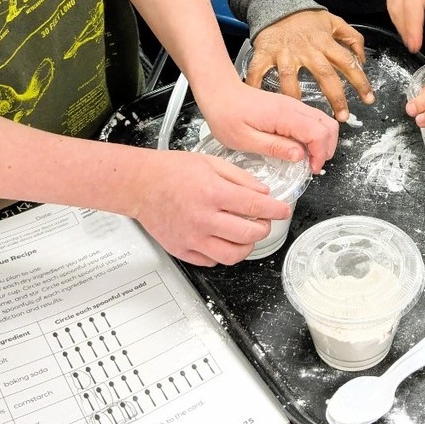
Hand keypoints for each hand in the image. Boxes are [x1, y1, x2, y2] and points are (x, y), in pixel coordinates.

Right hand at [135, 149, 293, 265]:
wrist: (140, 184)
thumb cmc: (170, 170)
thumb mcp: (211, 162)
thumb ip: (240, 178)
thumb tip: (262, 193)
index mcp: (213, 193)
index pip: (255, 207)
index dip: (276, 210)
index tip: (283, 210)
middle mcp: (204, 218)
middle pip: (248, 234)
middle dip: (264, 228)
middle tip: (264, 221)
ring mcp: (192, 237)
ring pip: (233, 255)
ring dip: (247, 246)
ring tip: (246, 235)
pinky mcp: (182, 249)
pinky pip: (211, 261)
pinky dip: (223, 254)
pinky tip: (223, 240)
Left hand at [199, 76, 339, 171]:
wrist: (219, 93)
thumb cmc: (226, 115)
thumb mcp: (245, 139)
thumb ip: (274, 147)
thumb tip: (300, 156)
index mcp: (284, 115)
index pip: (319, 133)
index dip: (320, 154)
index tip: (311, 169)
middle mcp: (293, 107)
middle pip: (329, 126)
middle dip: (327, 149)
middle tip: (312, 166)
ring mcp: (293, 105)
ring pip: (324, 122)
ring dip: (323, 142)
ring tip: (308, 159)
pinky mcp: (290, 108)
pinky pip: (313, 120)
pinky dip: (315, 136)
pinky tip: (300, 148)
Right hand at [244, 11, 373, 122]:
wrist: (277, 4)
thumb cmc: (305, 17)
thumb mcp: (333, 21)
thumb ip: (352, 38)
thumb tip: (362, 59)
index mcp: (324, 42)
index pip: (347, 62)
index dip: (360, 81)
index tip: (368, 99)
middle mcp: (306, 49)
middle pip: (324, 74)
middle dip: (335, 97)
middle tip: (342, 117)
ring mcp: (284, 52)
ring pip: (290, 76)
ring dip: (295, 96)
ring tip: (300, 116)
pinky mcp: (265, 53)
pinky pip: (258, 71)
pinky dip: (254, 85)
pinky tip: (256, 100)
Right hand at [386, 0, 424, 50]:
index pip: (411, 8)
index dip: (412, 29)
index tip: (416, 46)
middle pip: (398, 8)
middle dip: (404, 29)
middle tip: (413, 46)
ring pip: (391, 4)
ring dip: (398, 23)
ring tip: (409, 38)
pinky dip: (396, 12)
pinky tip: (405, 22)